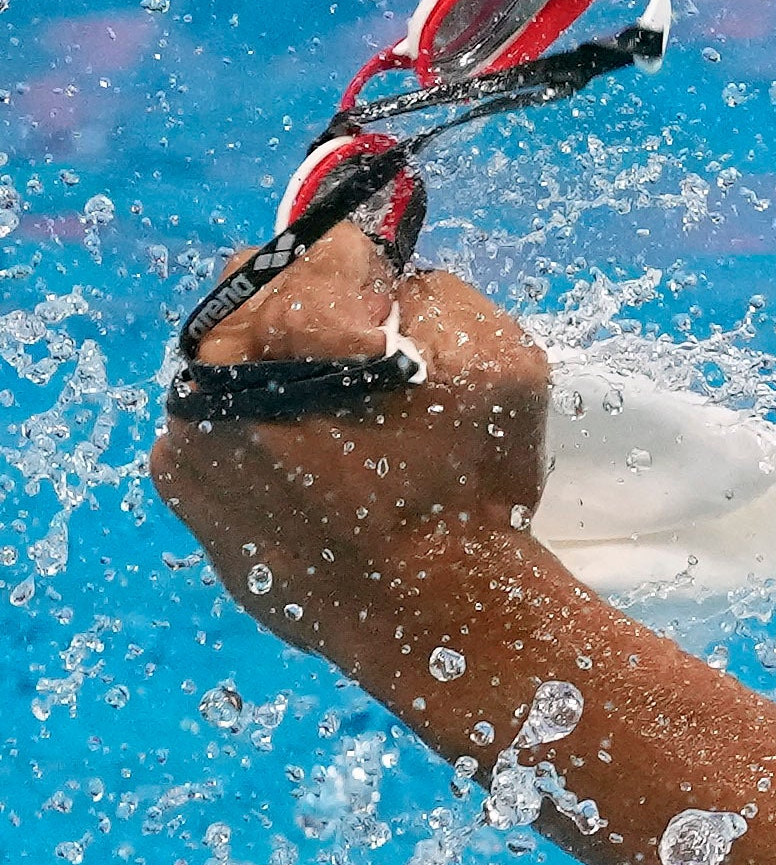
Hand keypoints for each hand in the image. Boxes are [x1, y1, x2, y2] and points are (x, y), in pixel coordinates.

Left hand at [150, 226, 551, 655]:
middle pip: (252, 292)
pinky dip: (255, 431)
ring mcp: (190, 436)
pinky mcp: (185, 492)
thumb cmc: (474, 484)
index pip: (318, 248)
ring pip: (226, 359)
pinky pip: (212, 428)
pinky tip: (313, 469)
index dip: (370, 273)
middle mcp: (216, 373)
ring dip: (275, 370)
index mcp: (291, 327)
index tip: (395, 310)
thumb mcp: (502, 357)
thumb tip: (386, 284)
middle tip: (366, 359)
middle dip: (308, 310)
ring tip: (341, 425)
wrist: (433, 615)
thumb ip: (436, 288)